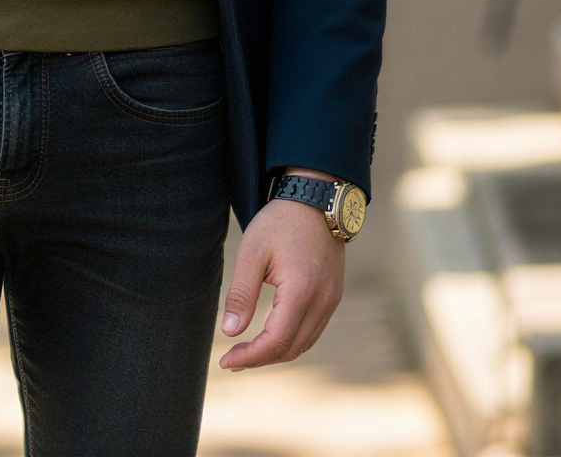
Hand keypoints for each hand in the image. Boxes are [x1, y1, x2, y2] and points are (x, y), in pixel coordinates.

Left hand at [218, 169, 346, 370]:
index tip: (226, 361)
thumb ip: (241, 294)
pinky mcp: (333, 295)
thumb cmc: (280, 222)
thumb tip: (230, 332)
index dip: (250, 357)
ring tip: (248, 352)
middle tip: (232, 359)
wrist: (316, 199)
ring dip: (277, 352)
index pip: (276, 341)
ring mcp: (332, 299)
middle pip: (291, 348)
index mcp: (300, 291)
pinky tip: (272, 335)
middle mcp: (322, 301)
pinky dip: (292, 340)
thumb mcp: (252, 252)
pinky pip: (313, 330)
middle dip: (260, 359)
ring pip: (305, 343)